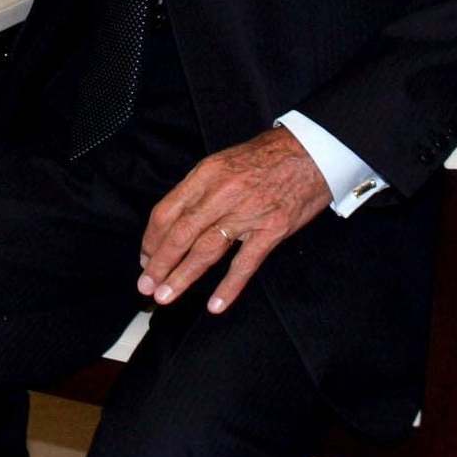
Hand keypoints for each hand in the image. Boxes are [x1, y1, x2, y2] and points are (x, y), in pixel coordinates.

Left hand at [136, 126, 330, 314]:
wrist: (311, 152)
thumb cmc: (265, 157)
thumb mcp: (221, 162)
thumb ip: (197, 189)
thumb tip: (174, 220)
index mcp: (205, 175)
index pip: (167, 211)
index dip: (152, 239)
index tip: (145, 257)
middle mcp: (221, 194)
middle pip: (181, 234)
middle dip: (160, 263)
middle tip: (146, 285)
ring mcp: (247, 213)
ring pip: (206, 250)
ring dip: (183, 276)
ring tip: (166, 295)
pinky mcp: (272, 230)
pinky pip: (245, 264)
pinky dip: (229, 286)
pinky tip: (215, 304)